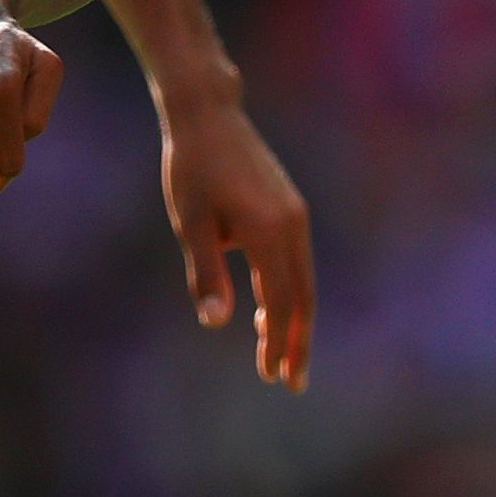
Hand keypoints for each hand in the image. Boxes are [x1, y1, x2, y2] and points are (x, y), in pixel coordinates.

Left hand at [154, 87, 315, 390]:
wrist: (208, 115)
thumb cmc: (191, 169)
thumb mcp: (191, 224)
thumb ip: (206, 274)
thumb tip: (217, 324)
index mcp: (267, 233)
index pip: (281, 302)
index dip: (278, 343)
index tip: (272, 376)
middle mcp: (291, 226)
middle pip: (303, 297)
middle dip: (297, 342)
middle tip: (290, 381)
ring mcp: (295, 215)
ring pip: (304, 280)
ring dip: (295, 319)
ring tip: (280, 354)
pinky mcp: (290, 208)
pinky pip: (297, 260)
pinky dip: (290, 291)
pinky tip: (271, 307)